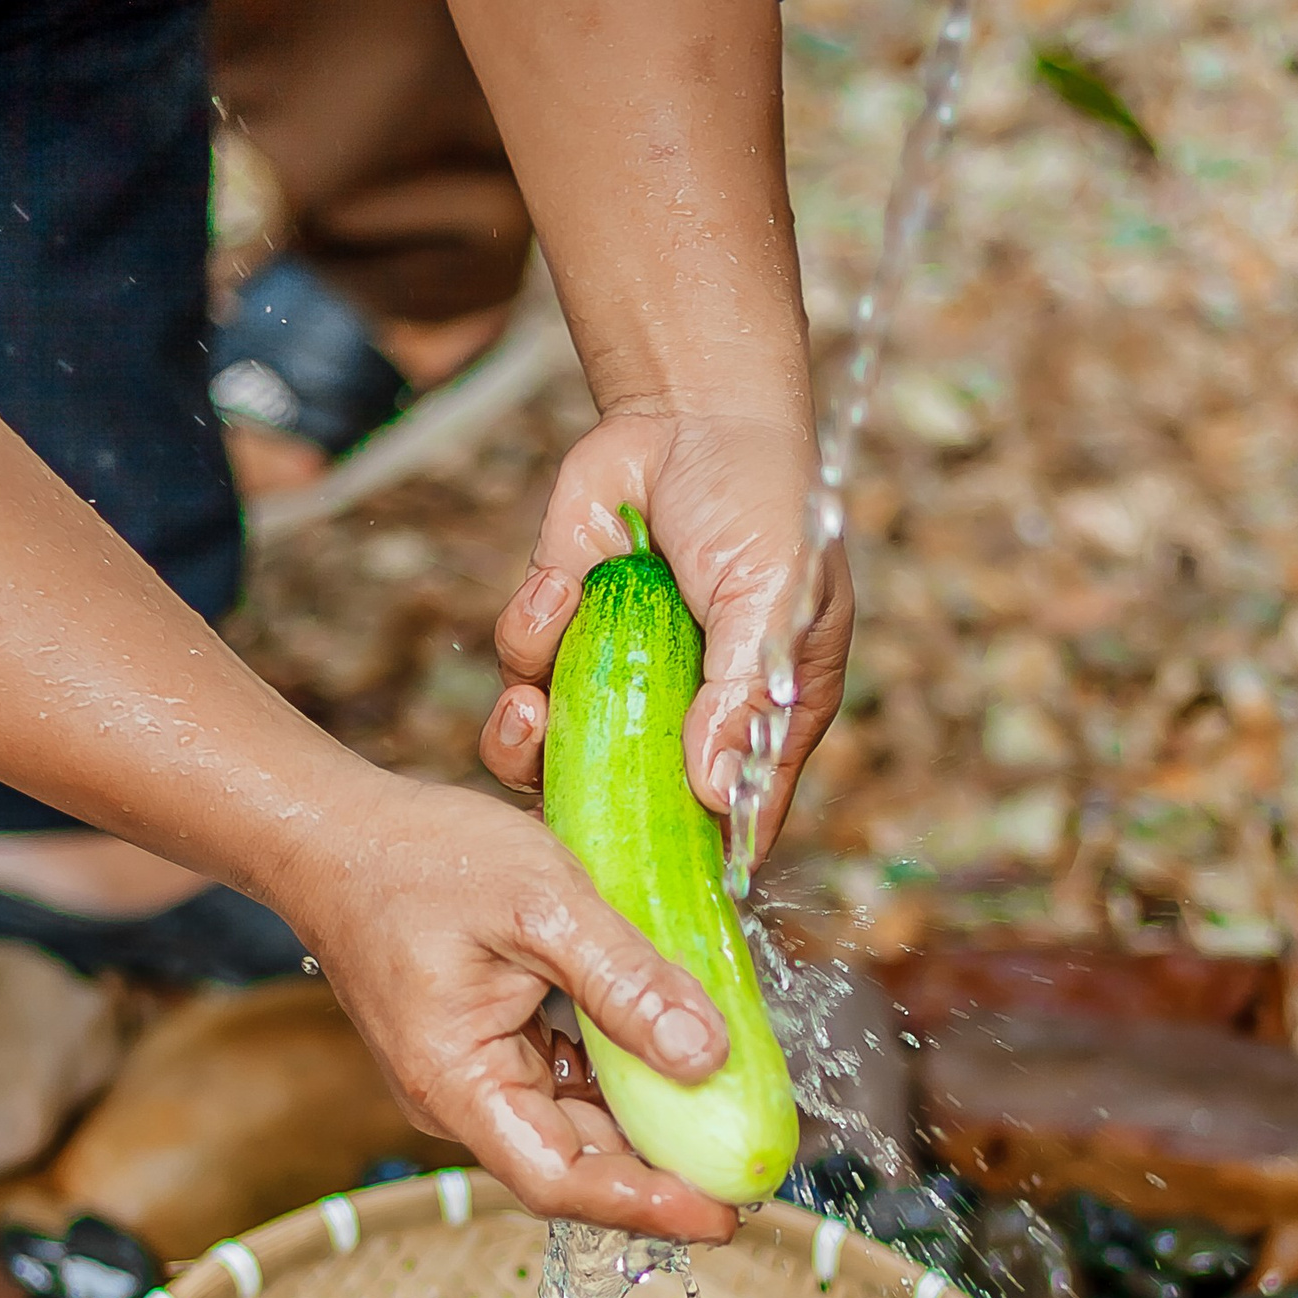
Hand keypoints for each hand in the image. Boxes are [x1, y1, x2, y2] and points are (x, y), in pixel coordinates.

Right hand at [283, 768, 742, 1239]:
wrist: (333, 831)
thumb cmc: (415, 859)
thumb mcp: (540, 902)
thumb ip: (625, 980)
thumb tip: (708, 1056)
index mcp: (459, 1085)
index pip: (561, 1182)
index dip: (647, 1207)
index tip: (726, 1214)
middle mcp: (464, 1099)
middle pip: (580, 1163)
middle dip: (667, 1169)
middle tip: (756, 1163)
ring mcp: (476, 1076)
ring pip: (582, 1123)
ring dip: (654, 1120)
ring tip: (735, 1114)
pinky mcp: (491, 1047)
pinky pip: (569, 1079)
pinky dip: (627, 1073)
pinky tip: (682, 1052)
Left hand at [480, 402, 852, 861]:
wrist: (689, 408)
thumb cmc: (764, 499)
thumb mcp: (775, 596)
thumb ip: (743, 693)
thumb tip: (718, 794)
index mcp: (757, 722)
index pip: (730, 823)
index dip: (689, 864)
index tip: (638, 889)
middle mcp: (682, 716)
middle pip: (626, 808)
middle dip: (579, 806)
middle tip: (556, 781)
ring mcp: (615, 679)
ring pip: (553, 754)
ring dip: (528, 736)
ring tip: (530, 700)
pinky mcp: (561, 634)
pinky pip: (523, 670)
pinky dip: (529, 632)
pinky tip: (558, 584)